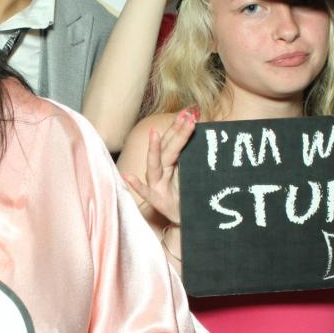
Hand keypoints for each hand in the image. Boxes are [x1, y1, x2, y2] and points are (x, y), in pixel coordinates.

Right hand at [123, 108, 196, 223]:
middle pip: (167, 149)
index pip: (175, 142)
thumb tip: (206, 135)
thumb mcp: (193, 174)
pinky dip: (136, 185)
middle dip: (175, 132)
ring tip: (153, 134)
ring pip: (154, 165)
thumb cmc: (189, 196)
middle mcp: (160, 172)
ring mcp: (156, 185)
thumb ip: (194, 157)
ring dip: (154, 149)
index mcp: (170, 164)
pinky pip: (145, 193)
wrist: (186, 219)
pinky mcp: (156, 201)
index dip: (181, 128)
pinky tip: (127, 177)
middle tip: (186, 116)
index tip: (190, 113)